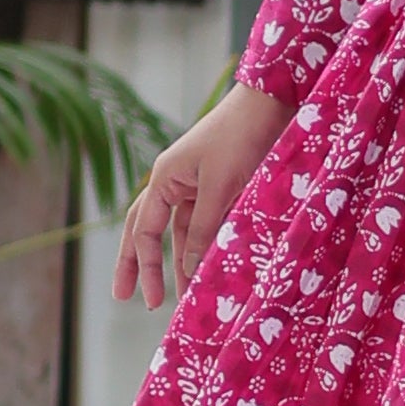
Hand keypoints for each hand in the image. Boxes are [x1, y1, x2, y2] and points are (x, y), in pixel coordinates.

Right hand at [114, 83, 291, 307]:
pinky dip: (206, 244)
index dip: (144, 266)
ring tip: (187, 296)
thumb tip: (188, 270)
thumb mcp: (220, 188)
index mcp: (164, 178)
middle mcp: (174, 182)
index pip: (144, 230)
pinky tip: (212, 267)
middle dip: (141, 264)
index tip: (148, 300)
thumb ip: (202, 229)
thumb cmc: (241, 139)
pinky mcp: (221, 185)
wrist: (271, 105)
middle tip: (132, 299)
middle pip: (148, 229)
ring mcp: (196, 183)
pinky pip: (205, 221)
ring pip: (181, 230)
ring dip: (182, 260)